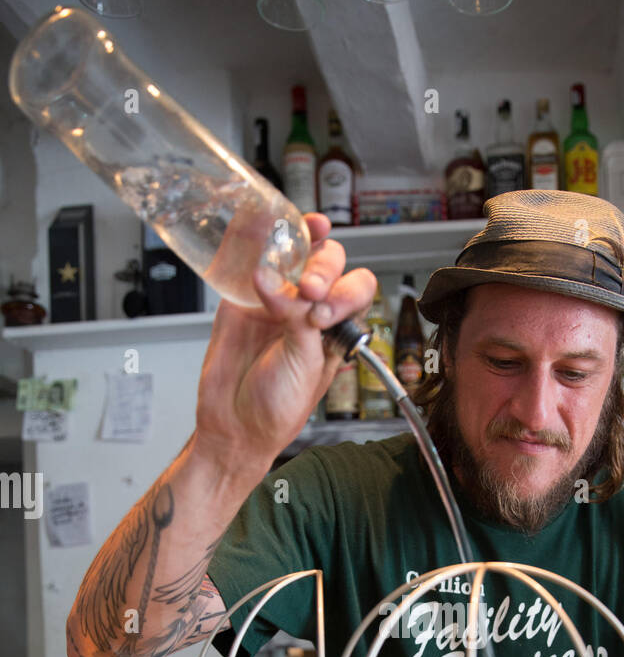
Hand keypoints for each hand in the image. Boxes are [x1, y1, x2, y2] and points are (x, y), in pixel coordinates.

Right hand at [193, 212, 376, 471]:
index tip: (321, 315)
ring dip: (297, 242)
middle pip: (329, 263)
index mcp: (337, 329)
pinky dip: (253, 239)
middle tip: (306, 291)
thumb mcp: (304, 369)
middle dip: (322, 270)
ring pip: (294, 252)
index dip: (344, 293)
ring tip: (283, 256)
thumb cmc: (277, 409)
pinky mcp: (241, 297)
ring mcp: (275, 299)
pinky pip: (249, 258)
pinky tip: (256, 231)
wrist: (233, 425)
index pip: (356, 290)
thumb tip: (284, 288)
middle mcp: (309, 309)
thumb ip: (300, 325)